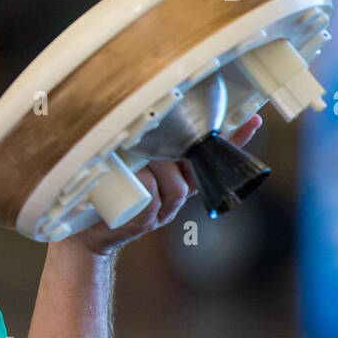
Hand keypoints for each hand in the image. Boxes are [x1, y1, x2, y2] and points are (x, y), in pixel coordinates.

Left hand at [73, 114, 263, 256]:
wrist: (87, 232)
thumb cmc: (106, 192)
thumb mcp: (126, 161)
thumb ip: (139, 141)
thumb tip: (141, 104)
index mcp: (179, 178)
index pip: (213, 158)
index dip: (233, 140)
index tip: (250, 119)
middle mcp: (177, 194)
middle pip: (195, 169)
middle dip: (181, 151)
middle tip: (166, 136)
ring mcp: (164, 210)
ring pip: (176, 186)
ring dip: (157, 168)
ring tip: (135, 162)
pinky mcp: (146, 221)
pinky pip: (153, 199)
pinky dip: (144, 185)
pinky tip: (131, 179)